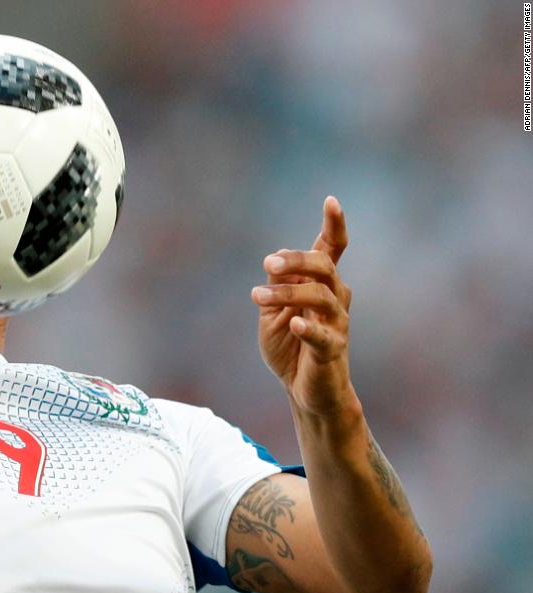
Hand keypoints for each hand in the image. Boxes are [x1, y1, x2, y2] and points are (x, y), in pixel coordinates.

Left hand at [251, 196, 358, 417]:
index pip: (332, 250)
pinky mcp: (332, 350)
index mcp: (320, 285)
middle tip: (268, 265)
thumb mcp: (272, 312)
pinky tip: (294, 323)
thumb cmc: (289, 347)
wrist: (304, 390)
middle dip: (296, 260)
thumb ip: (275, 287)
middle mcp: (334, 298)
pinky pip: (324, 336)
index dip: (334, 225)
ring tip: (257, 296)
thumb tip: (273, 262)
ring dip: (286, 293)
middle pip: (324, 266)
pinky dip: (308, 328)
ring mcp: (336, 324)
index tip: (331, 201)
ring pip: (320, 296)